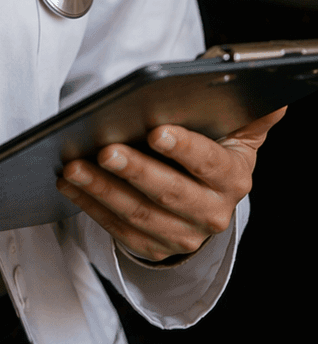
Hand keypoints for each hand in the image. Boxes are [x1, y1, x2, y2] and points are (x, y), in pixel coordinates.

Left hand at [57, 108, 285, 261]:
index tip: (156, 131)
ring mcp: (183, 235)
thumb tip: (274, 96)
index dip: (184, 148)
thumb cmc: (212, 147)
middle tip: (105, 149)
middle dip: (135, 170)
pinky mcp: (155, 248)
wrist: (204, 197)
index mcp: (232, 177)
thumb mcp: (236, 129)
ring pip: (139, 214)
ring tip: (73, 166)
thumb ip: (251, 111)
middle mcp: (212, 212)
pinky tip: (70, 184)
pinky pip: (118, 230)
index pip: (209, 163)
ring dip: (102, 190)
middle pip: (169, 193)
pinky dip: (91, 207)